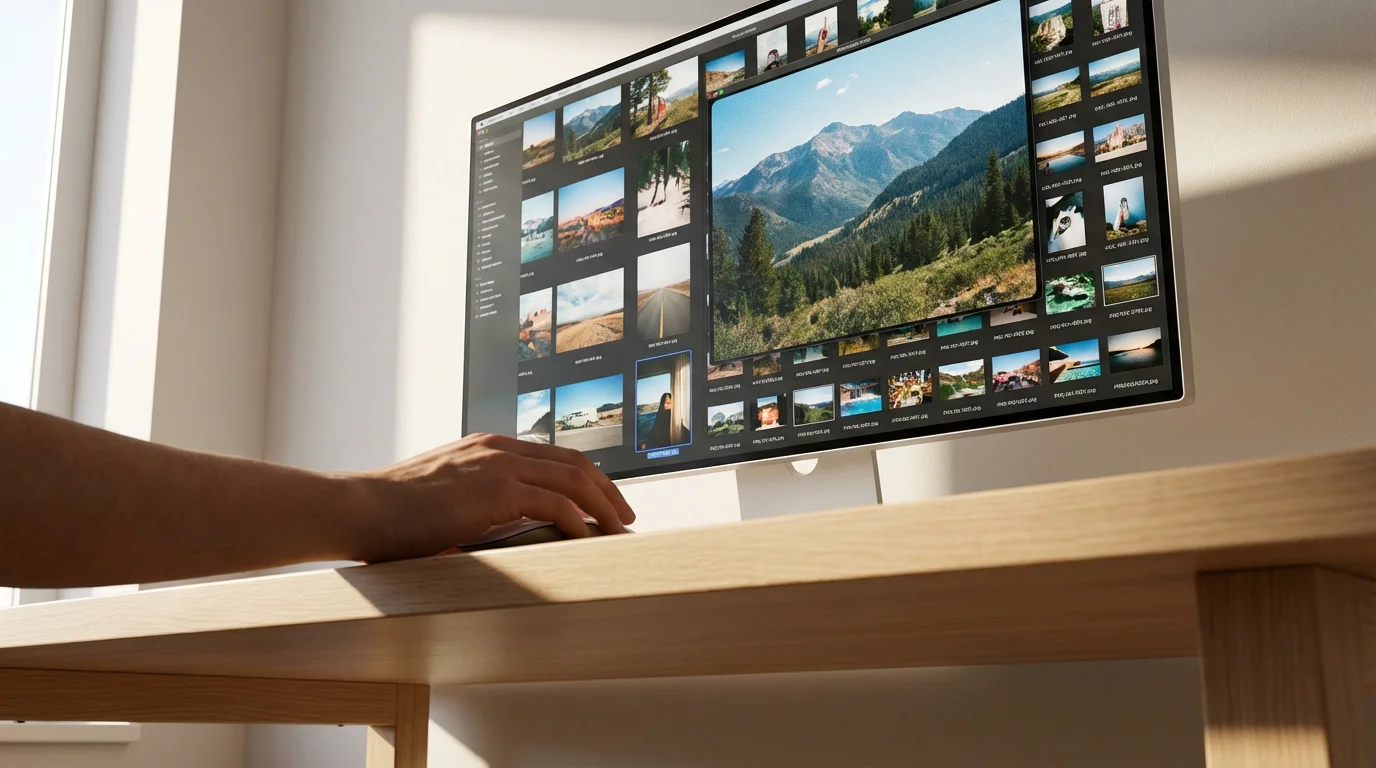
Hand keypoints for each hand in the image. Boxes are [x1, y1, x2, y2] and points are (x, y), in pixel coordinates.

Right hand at [341, 433, 635, 562]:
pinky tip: (587, 540)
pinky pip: (555, 504)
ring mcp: (497, 464)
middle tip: (625, 517)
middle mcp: (498, 448)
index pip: (553, 457)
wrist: (358, 507)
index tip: (602, 503)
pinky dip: (578, 522)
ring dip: (603, 508)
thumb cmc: (390, 515)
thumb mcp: (443, 500)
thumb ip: (476, 506)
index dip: (585, 479)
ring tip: (619, 531)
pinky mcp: (494, 489)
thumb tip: (506, 536)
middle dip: (607, 491)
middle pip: (574, 463)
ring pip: (574, 480)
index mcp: (487, 447)